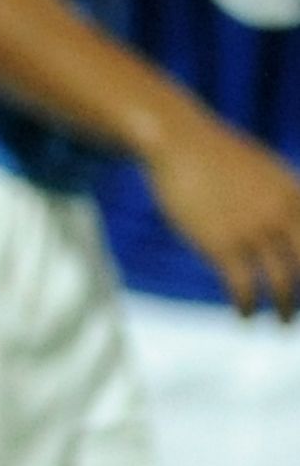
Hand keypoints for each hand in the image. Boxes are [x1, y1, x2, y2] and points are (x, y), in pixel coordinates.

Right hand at [150, 115, 299, 317]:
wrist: (178, 142)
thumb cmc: (216, 155)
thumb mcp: (264, 170)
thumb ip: (283, 196)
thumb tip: (289, 214)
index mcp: (295, 195)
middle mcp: (280, 214)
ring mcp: (251, 230)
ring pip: (281, 281)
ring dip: (284, 307)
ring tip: (282, 322)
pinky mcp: (220, 244)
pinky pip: (243, 286)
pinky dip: (247, 305)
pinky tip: (245, 314)